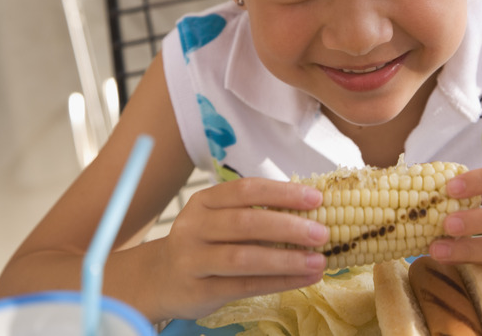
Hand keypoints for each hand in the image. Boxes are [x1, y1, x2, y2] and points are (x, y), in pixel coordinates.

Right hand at [150, 178, 328, 319]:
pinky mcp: (198, 290)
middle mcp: (195, 226)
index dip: (283, 192)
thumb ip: (255, 213)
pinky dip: (278, 282)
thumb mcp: (220, 220)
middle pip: (246, 222)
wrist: (159, 278)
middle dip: (289, 226)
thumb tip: (311, 212)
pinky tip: (303, 279)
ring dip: (286, 260)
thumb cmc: (204, 244)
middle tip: (322, 233)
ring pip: (243, 257)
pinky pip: (243, 286)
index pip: (246, 189)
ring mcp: (193, 259)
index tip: (316, 198)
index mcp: (205, 201)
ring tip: (318, 261)